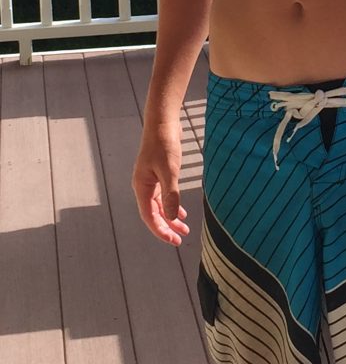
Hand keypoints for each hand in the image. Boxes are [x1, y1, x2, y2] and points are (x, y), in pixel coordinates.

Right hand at [132, 120, 190, 244]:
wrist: (163, 122)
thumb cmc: (164, 144)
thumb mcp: (170, 170)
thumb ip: (171, 194)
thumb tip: (171, 217)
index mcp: (142, 187)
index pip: (149, 216)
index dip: (161, 231)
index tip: (174, 241)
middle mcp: (143, 186)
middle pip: (154, 213)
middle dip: (167, 227)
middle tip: (181, 239)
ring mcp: (150, 180)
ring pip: (160, 205)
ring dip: (170, 217)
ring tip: (184, 228)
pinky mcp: (158, 173)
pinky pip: (163, 195)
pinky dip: (171, 204)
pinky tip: (181, 211)